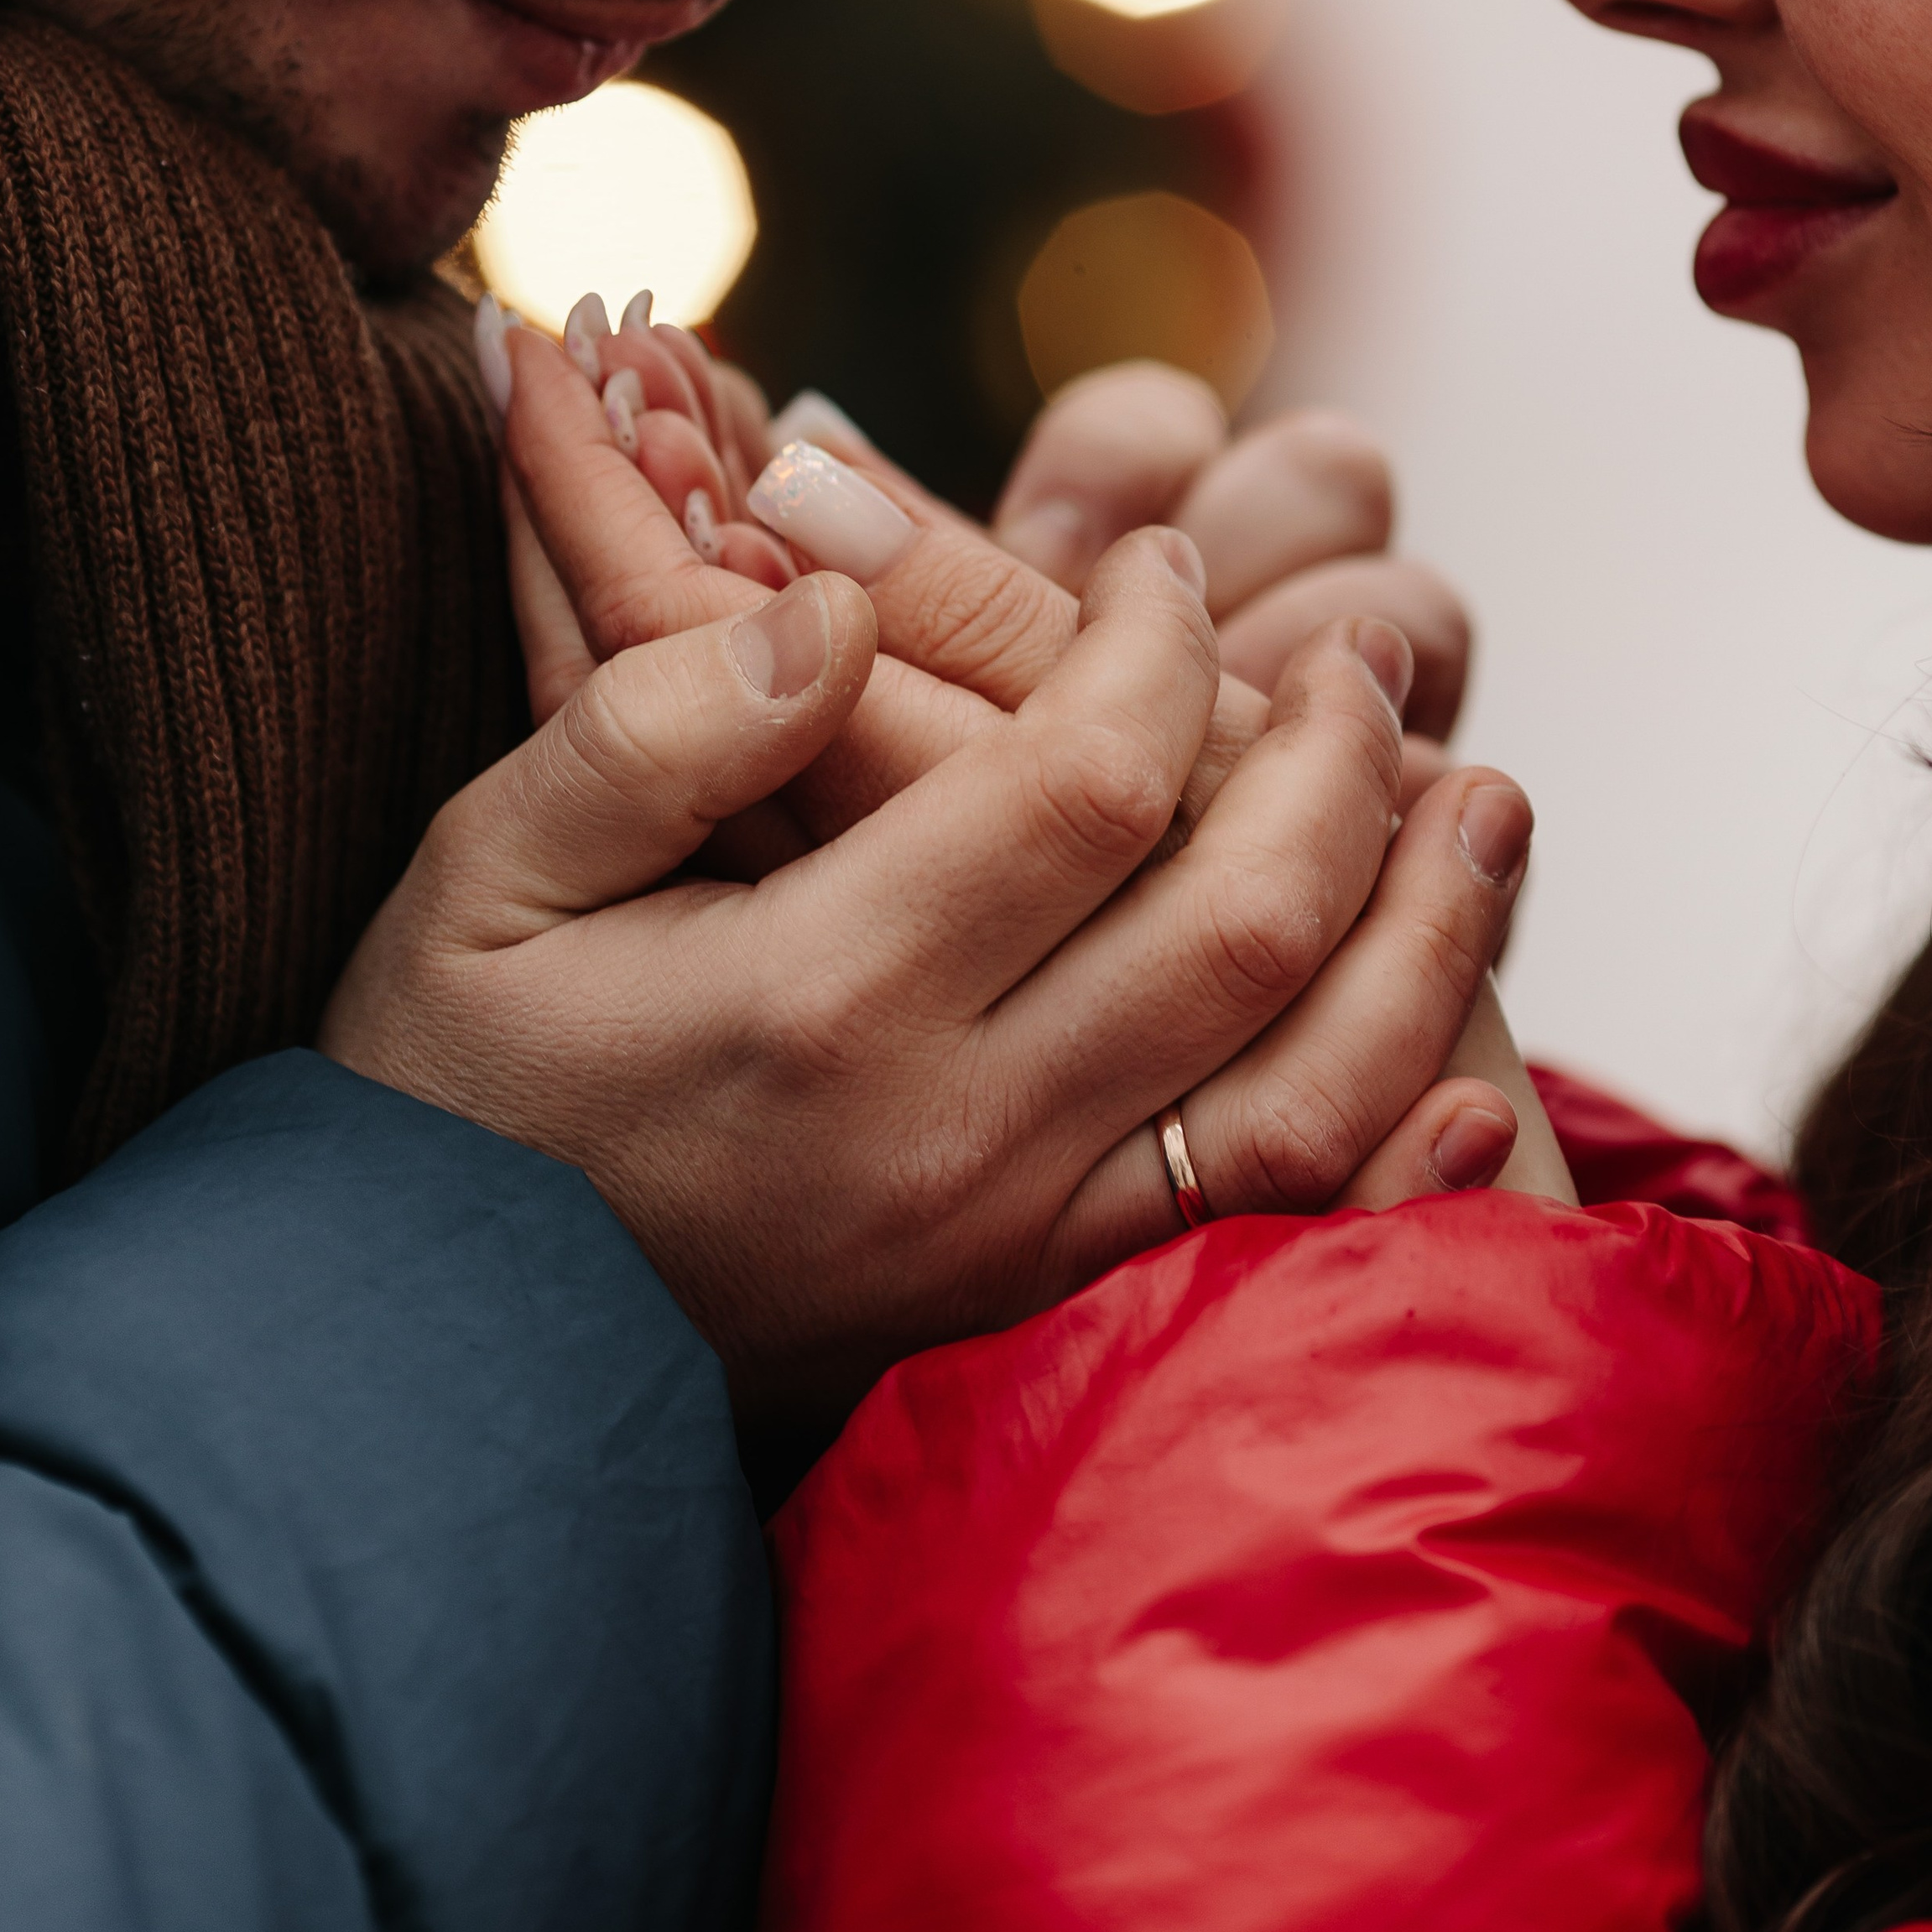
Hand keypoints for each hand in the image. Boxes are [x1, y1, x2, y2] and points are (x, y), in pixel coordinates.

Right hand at [485, 306, 1572, 1222]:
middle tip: (1358, 661)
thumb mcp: (481, 877)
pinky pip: (1271, 1250)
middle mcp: (953, 1138)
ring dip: (1427, 939)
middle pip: (1242, 929)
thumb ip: (649, 728)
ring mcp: (1014, 1250)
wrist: (446, 1364)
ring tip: (1485, 803)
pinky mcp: (1039, 1321)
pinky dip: (1400, 1165)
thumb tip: (834, 611)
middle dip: (1336, 766)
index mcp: (818, 998)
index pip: (1081, 783)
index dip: (1155, 644)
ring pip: (1306, 1093)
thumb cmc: (459, 1083)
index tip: (1159, 567)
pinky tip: (1478, 1078)